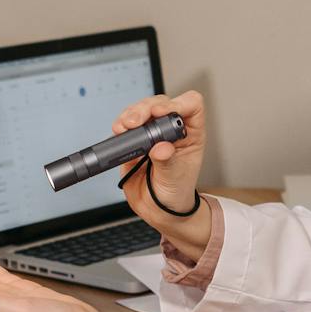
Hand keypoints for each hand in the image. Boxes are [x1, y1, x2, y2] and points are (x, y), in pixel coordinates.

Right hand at [112, 90, 205, 217]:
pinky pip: (127, 124)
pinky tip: (119, 131)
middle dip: (146, 108)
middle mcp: (172, 129)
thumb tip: (160, 148)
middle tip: (135, 123)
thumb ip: (168, 162)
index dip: (178, 103)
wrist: (158, 208)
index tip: (162, 114)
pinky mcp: (135, 140)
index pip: (191, 105)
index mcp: (191, 133)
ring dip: (131, 114)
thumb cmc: (176, 192)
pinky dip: (121, 125)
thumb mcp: (175, 178)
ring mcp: (152, 133)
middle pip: (161, 103)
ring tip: (124, 127)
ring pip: (142, 110)